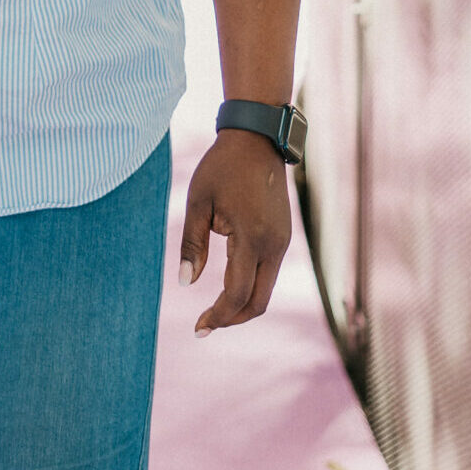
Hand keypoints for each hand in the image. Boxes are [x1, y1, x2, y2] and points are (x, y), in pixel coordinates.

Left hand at [178, 129, 291, 334]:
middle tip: (204, 325)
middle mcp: (274, 245)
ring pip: (266, 290)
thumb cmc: (221, 168)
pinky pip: (268, 273)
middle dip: (231, 318)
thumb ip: (193, 244)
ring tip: (213, 310)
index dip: (218, 316)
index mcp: (251, 238)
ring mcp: (283, 243)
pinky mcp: (284, 238)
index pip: (237, 293)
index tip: (198, 328)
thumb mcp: (198, 203)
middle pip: (258, 302)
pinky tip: (229, 285)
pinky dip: (250, 287)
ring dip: (241, 304)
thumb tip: (186, 284)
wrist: (257, 141)